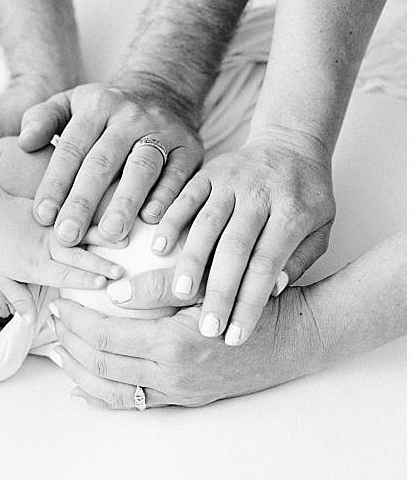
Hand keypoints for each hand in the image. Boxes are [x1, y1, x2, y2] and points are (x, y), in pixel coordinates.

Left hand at [0, 194, 124, 322]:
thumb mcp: (1, 279)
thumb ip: (19, 300)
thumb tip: (32, 323)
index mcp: (34, 265)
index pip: (63, 274)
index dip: (84, 279)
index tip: (104, 284)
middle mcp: (46, 246)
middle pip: (77, 257)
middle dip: (101, 264)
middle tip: (123, 271)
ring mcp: (53, 227)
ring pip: (82, 234)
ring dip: (104, 239)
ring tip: (126, 241)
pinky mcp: (55, 212)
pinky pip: (79, 216)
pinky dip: (97, 220)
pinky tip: (115, 220)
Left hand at [19, 83, 203, 245]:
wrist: (164, 92)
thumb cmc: (104, 112)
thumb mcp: (70, 103)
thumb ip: (43, 119)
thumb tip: (24, 142)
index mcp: (98, 106)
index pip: (72, 148)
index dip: (56, 183)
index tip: (42, 217)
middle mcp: (131, 116)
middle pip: (104, 161)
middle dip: (84, 201)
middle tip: (68, 235)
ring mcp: (163, 131)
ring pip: (142, 168)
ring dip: (126, 202)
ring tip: (110, 234)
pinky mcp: (190, 147)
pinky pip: (178, 173)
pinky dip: (167, 197)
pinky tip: (151, 220)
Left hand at [49, 287, 323, 408]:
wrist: (297, 338)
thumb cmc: (256, 302)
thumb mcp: (209, 285)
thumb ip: (160, 286)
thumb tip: (114, 289)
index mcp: (172, 343)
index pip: (103, 335)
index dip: (74, 320)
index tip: (58, 302)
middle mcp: (171, 375)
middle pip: (99, 364)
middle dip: (67, 343)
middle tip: (52, 321)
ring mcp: (178, 392)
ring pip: (111, 391)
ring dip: (78, 373)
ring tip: (58, 353)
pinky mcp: (184, 400)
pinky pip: (134, 404)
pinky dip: (103, 396)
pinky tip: (84, 387)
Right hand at [154, 132, 333, 345]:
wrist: (291, 144)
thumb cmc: (306, 196)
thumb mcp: (321, 229)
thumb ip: (300, 260)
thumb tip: (272, 291)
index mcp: (292, 212)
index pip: (268, 264)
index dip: (251, 302)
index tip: (236, 335)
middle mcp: (260, 195)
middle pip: (235, 249)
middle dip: (219, 292)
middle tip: (206, 327)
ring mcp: (231, 182)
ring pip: (206, 225)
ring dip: (190, 261)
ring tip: (180, 294)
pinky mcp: (207, 173)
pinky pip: (184, 199)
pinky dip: (170, 223)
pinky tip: (158, 250)